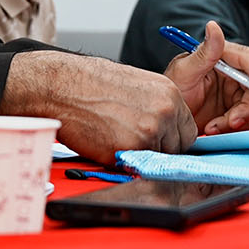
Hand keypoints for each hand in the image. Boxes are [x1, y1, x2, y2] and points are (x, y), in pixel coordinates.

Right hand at [1, 52, 197, 161]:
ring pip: (158, 159)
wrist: (61, 86)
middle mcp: (165, 111)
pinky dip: (124, 162)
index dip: (171, 138)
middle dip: (159, 149)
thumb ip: (156, 105)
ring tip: (117, 138)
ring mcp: (151, 132)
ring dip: (141, 156)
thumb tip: (165, 126)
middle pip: (178, 147)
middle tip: (134, 141)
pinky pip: (137, 166)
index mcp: (169, 92)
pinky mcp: (132, 149)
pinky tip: (108, 143)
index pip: (187, 130)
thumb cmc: (91, 82)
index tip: (158, 140)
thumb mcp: (137, 84)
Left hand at [165, 22, 248, 134]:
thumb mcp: (184, 71)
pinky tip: (215, 127)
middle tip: (232, 120)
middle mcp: (232, 73)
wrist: (166, 117)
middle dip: (246, 107)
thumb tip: (213, 26)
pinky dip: (233, 128)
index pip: (248, 60)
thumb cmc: (172, 89)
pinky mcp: (233, 110)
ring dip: (236, 120)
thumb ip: (204, 51)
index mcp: (222, 57)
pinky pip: (246, 120)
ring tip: (215, 126)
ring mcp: (233, 93)